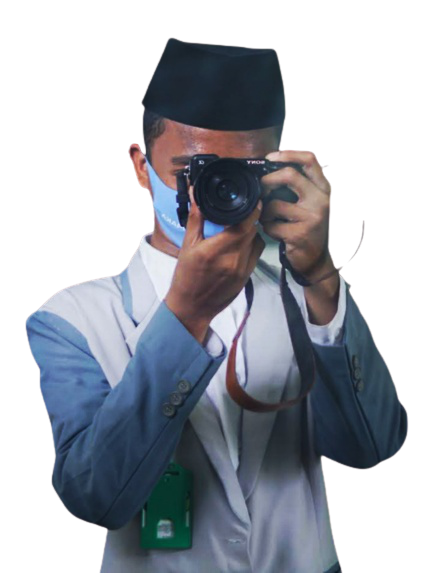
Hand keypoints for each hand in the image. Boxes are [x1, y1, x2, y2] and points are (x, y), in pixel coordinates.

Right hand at [164, 186, 265, 327]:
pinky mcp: (247, 278)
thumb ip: (196, 218)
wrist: (191, 308)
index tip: (252, 199)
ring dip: (252, 232)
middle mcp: (233, 260)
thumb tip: (196, 193)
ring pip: (257, 242)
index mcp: (216, 250)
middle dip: (249, 218)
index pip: (244, 224)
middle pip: (252, 231)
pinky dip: (251, 245)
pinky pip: (256, 255)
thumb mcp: (187, 246)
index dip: (252, 209)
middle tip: (242, 210)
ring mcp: (242, 270)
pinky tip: (240, 244)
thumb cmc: (186, 276)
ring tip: (240, 228)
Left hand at [259, 149, 332, 280]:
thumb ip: (298, 187)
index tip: (270, 157)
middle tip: (260, 189)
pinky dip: (267, 228)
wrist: (317, 260)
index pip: (310, 160)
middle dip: (268, 180)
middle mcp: (322, 200)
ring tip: (270, 219)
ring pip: (274, 204)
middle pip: (289, 176)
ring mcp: (312, 217)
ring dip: (265, 212)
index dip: (288, 154)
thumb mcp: (310, 203)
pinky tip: (275, 232)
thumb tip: (270, 169)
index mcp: (325, 189)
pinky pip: (271, 225)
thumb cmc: (309, 228)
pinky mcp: (299, 234)